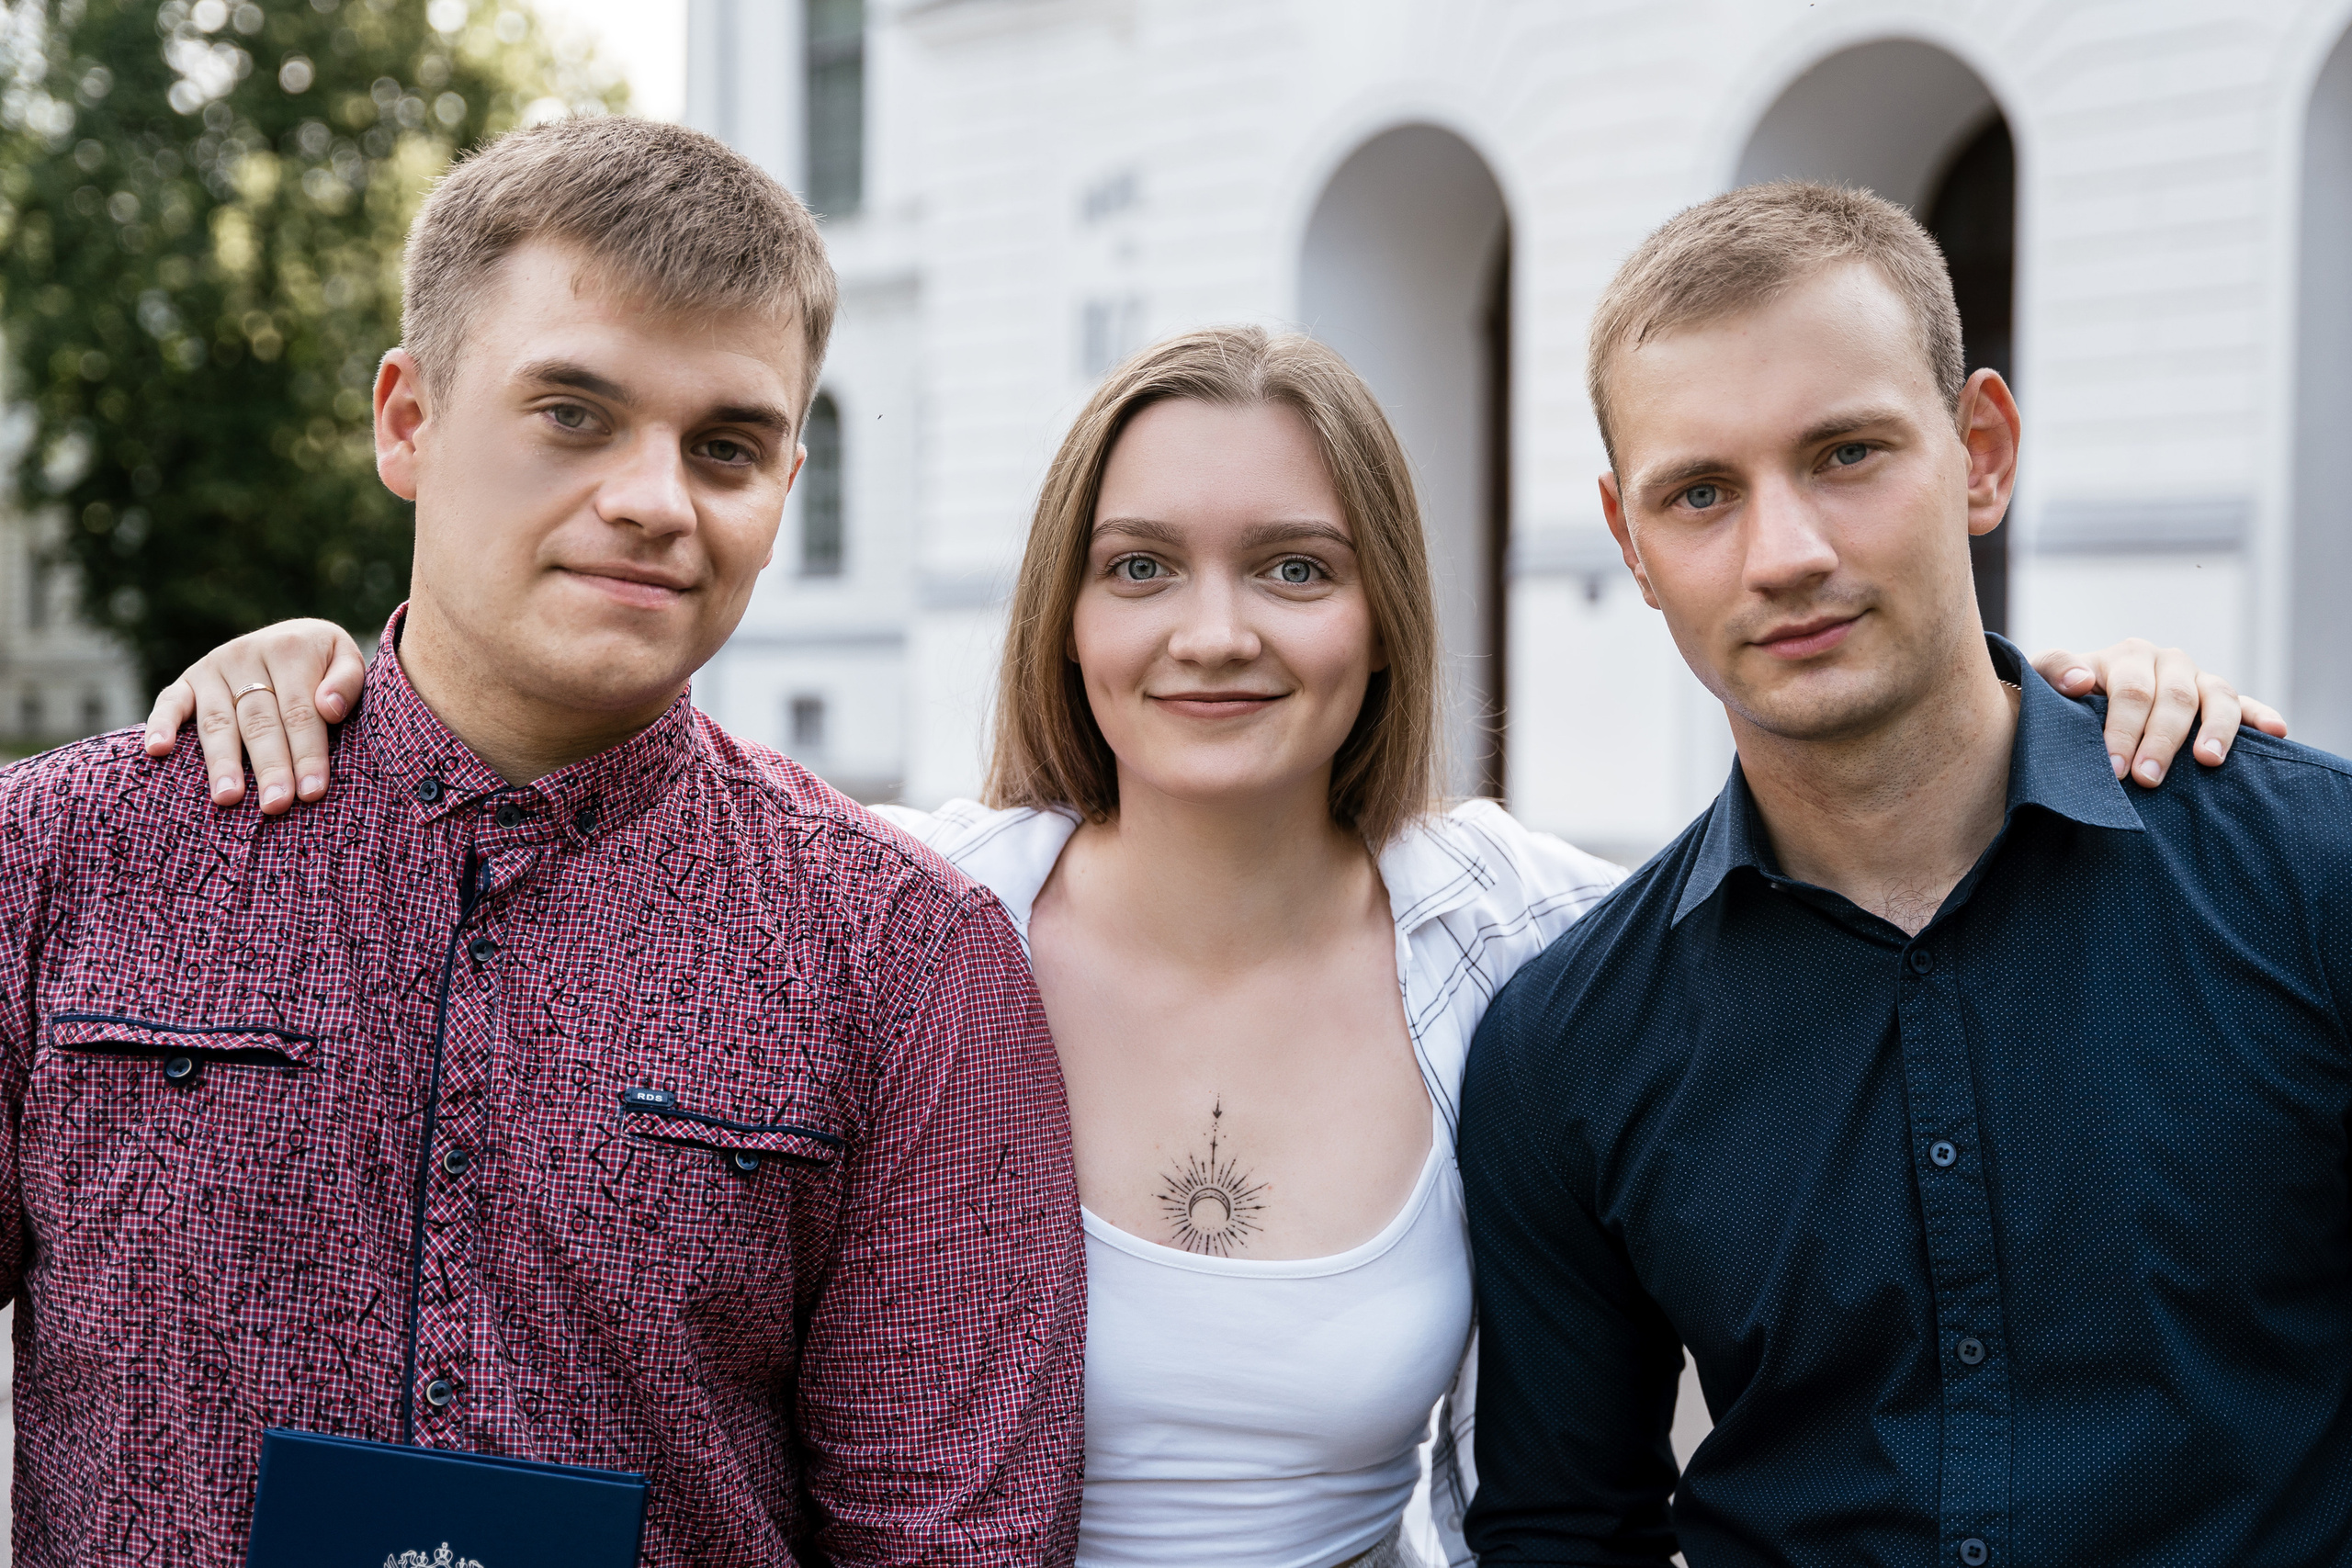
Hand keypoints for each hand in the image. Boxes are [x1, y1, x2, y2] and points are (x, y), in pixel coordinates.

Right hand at [143, 619, 368, 813]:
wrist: (294, 636)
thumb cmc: (325, 662)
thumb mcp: (346, 659)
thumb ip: (347, 681)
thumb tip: (329, 708)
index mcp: (290, 649)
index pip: (300, 711)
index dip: (307, 753)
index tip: (312, 791)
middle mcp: (246, 654)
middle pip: (259, 722)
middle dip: (269, 767)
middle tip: (275, 805)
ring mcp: (213, 667)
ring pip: (217, 721)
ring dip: (222, 761)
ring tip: (228, 797)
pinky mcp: (188, 678)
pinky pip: (170, 702)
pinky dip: (160, 724)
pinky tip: (157, 751)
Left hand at [2031, 638, 2286, 788]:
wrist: (2079, 698)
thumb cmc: (2061, 697)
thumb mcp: (2045, 681)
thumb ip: (2053, 672)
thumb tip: (2080, 681)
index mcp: (2125, 657)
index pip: (2130, 692)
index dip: (2123, 729)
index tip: (2114, 767)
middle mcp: (2164, 662)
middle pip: (2172, 699)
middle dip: (2160, 742)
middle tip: (2146, 780)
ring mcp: (2195, 679)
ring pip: (2216, 696)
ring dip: (2214, 730)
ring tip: (2206, 761)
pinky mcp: (2218, 697)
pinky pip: (2246, 703)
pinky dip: (2262, 715)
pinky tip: (2278, 732)